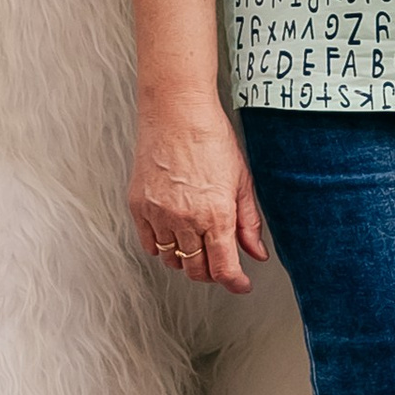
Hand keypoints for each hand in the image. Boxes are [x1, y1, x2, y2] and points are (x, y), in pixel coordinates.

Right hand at [129, 98, 266, 296]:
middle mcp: (186, 219)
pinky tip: (174, 235)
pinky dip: (162, 247)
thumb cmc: (211, 138)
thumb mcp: (242, 180)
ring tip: (197, 245)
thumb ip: (249, 222)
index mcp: (216, 215)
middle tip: (220, 262)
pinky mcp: (139, 206)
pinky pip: (149, 244)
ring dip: (187, 260)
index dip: (235, 283)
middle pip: (197, 270)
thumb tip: (256, 253)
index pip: (224, 269)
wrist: (176, 111)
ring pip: (172, 260)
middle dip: (212, 272)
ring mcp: (159, 214)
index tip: (241, 283)